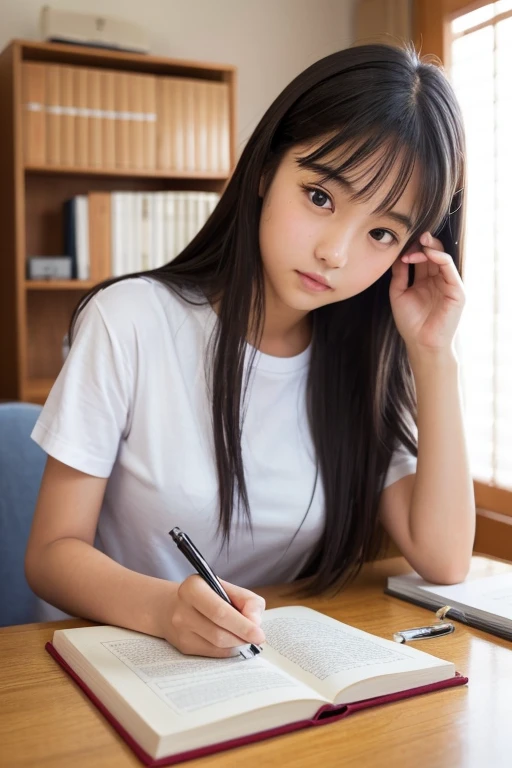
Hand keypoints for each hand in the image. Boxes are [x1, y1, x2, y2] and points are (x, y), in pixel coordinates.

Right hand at [164, 575, 265, 657]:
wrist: (174, 606)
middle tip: (258, 638)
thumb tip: (255, 622)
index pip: (220, 612)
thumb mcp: (228, 588)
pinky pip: (213, 653)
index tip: (259, 634)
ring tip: (245, 636)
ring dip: (237, 644)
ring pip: (217, 646)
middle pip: (219, 633)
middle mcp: (183, 610)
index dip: (242, 625)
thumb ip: (247, 600)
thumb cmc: (208, 595)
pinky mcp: (184, 646)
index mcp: (193, 588)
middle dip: (242, 637)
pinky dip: (228, 650)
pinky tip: (232, 641)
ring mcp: (181, 631)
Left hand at [389, 232, 464, 356]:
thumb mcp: (399, 293)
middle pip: (432, 254)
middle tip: (413, 235)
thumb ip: (399, 274)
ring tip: (418, 243)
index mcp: (425, 280)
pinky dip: (439, 257)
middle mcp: (437, 280)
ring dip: (430, 248)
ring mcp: (448, 284)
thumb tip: (397, 254)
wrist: (421, 343)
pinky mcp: (456, 290)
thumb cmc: (410, 322)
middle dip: (423, 243)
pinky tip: (427, 253)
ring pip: (442, 257)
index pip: (421, 258)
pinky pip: (449, 268)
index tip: (400, 245)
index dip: (412, 248)